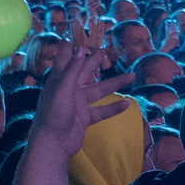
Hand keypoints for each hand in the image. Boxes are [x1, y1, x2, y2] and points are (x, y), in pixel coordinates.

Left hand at [23, 23, 133, 164]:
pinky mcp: (84, 118)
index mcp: (59, 80)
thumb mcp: (62, 89)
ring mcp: (77, 104)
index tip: (75, 39)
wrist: (52, 145)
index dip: (70, 49)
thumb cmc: (53, 115)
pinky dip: (113, 107)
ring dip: (114, 84)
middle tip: (105, 52)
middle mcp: (69, 90)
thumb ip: (72, 70)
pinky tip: (127, 103)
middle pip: (85, 72)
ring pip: (99, 90)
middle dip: (95, 62)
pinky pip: (101, 110)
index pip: (65, 60)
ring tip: (131, 76)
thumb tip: (81, 50)